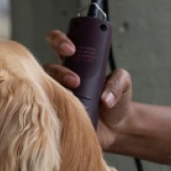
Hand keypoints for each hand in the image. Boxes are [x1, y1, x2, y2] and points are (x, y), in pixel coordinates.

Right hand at [43, 29, 132, 150]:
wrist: (116, 129)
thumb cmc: (116, 101)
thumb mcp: (124, 84)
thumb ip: (118, 82)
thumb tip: (105, 98)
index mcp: (76, 65)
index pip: (60, 46)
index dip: (60, 41)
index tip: (71, 49)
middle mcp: (63, 80)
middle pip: (47, 67)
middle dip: (58, 70)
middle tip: (75, 80)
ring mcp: (58, 98)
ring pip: (46, 90)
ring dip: (61, 92)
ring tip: (78, 98)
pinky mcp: (58, 117)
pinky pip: (49, 113)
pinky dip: (57, 111)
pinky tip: (70, 113)